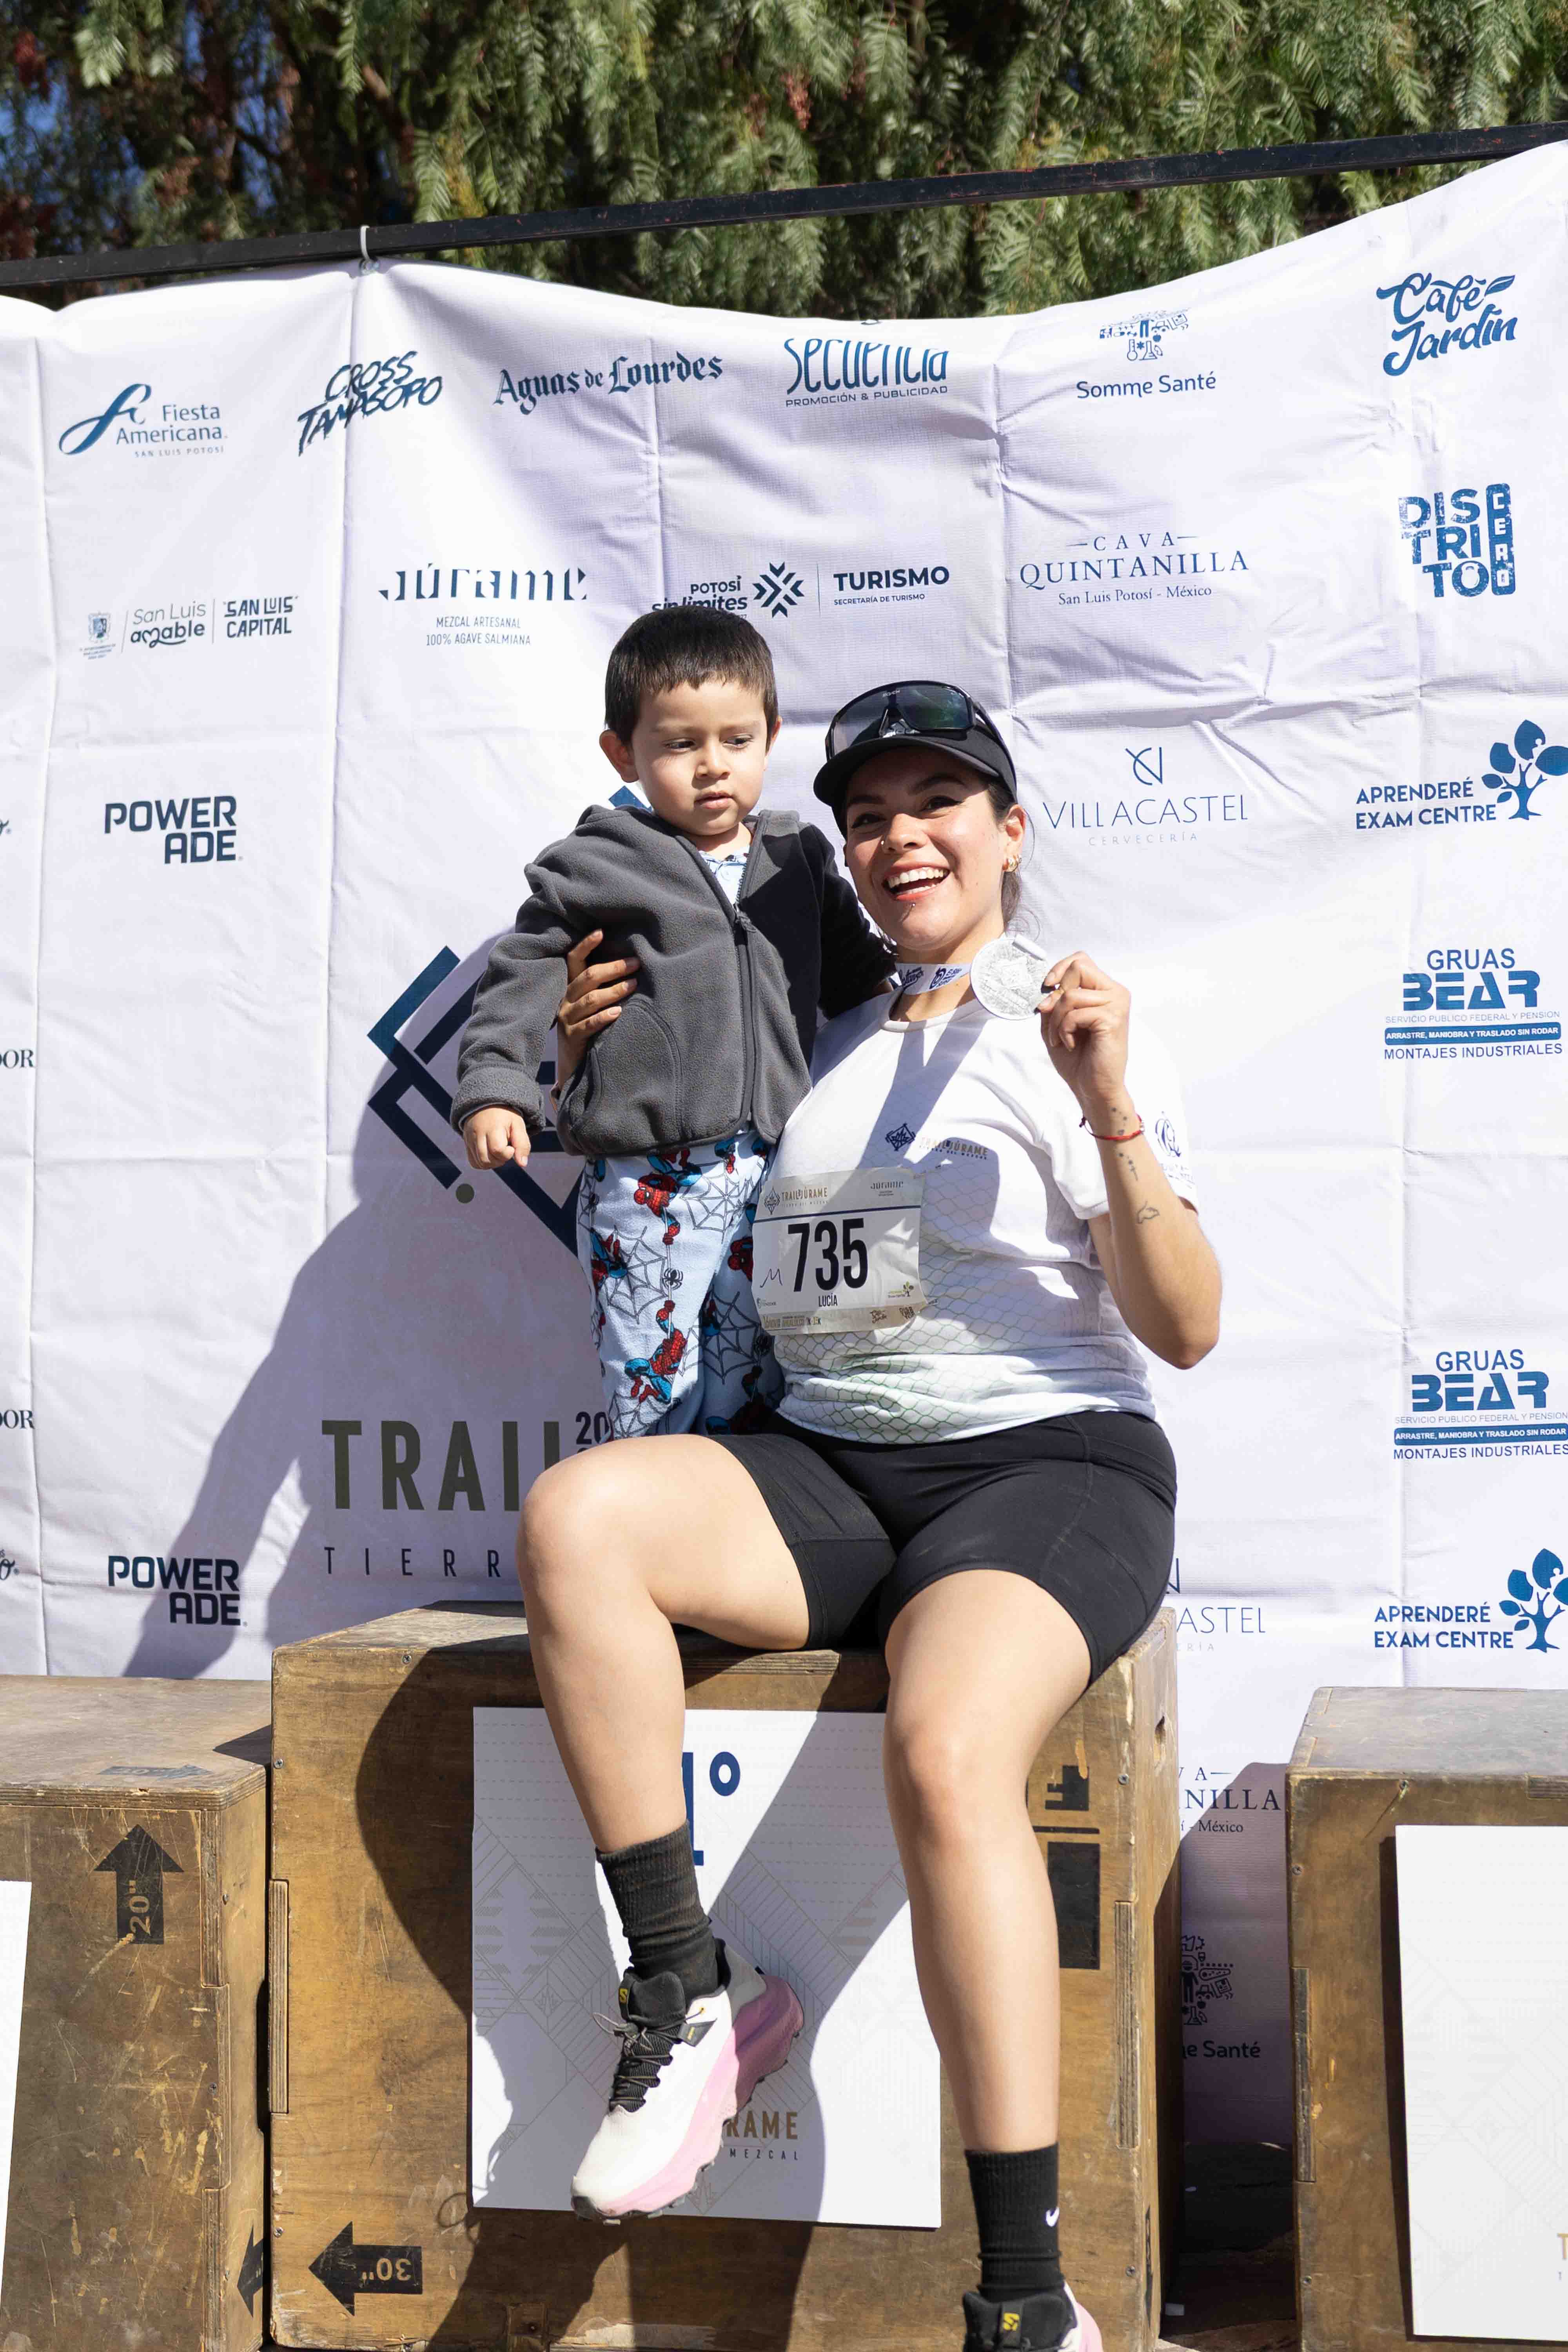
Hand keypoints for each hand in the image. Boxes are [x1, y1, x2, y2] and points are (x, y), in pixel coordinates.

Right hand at [464, 1107, 530, 1170]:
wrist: (487, 1105)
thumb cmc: (505, 1117)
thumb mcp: (518, 1125)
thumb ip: (522, 1144)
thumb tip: (522, 1164)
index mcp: (492, 1127)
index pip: (497, 1149)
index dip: (508, 1153)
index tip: (511, 1147)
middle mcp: (478, 1133)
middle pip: (487, 1159)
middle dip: (501, 1160)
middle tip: (506, 1150)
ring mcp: (470, 1139)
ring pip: (480, 1163)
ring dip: (493, 1163)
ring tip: (499, 1152)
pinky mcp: (467, 1143)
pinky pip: (473, 1162)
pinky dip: (484, 1163)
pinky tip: (491, 1155)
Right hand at [554, 929, 639, 1090]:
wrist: (572, 1065)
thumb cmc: (589, 1028)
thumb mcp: (592, 1005)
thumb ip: (603, 987)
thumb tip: (632, 965)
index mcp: (571, 988)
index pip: (574, 960)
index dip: (585, 945)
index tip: (601, 932)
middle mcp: (566, 1000)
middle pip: (588, 977)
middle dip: (613, 968)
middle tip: (635, 963)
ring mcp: (567, 1019)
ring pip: (590, 1000)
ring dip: (613, 991)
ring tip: (633, 985)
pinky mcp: (572, 1038)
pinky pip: (588, 1025)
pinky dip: (603, 1017)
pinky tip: (618, 1013)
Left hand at [1039, 950, 1133, 1123]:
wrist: (1093, 1088)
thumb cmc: (1077, 1058)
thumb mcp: (1056, 1023)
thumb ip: (1053, 1000)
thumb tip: (1046, 985)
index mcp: (1104, 990)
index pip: (1081, 961)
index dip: (1059, 969)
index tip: (1046, 987)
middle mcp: (1115, 992)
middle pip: (1078, 968)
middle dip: (1055, 995)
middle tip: (1050, 1018)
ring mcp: (1117, 1004)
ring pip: (1071, 994)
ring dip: (1056, 1019)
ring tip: (1059, 1038)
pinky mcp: (1113, 1019)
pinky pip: (1075, 1013)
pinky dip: (1064, 1030)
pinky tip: (1070, 1044)